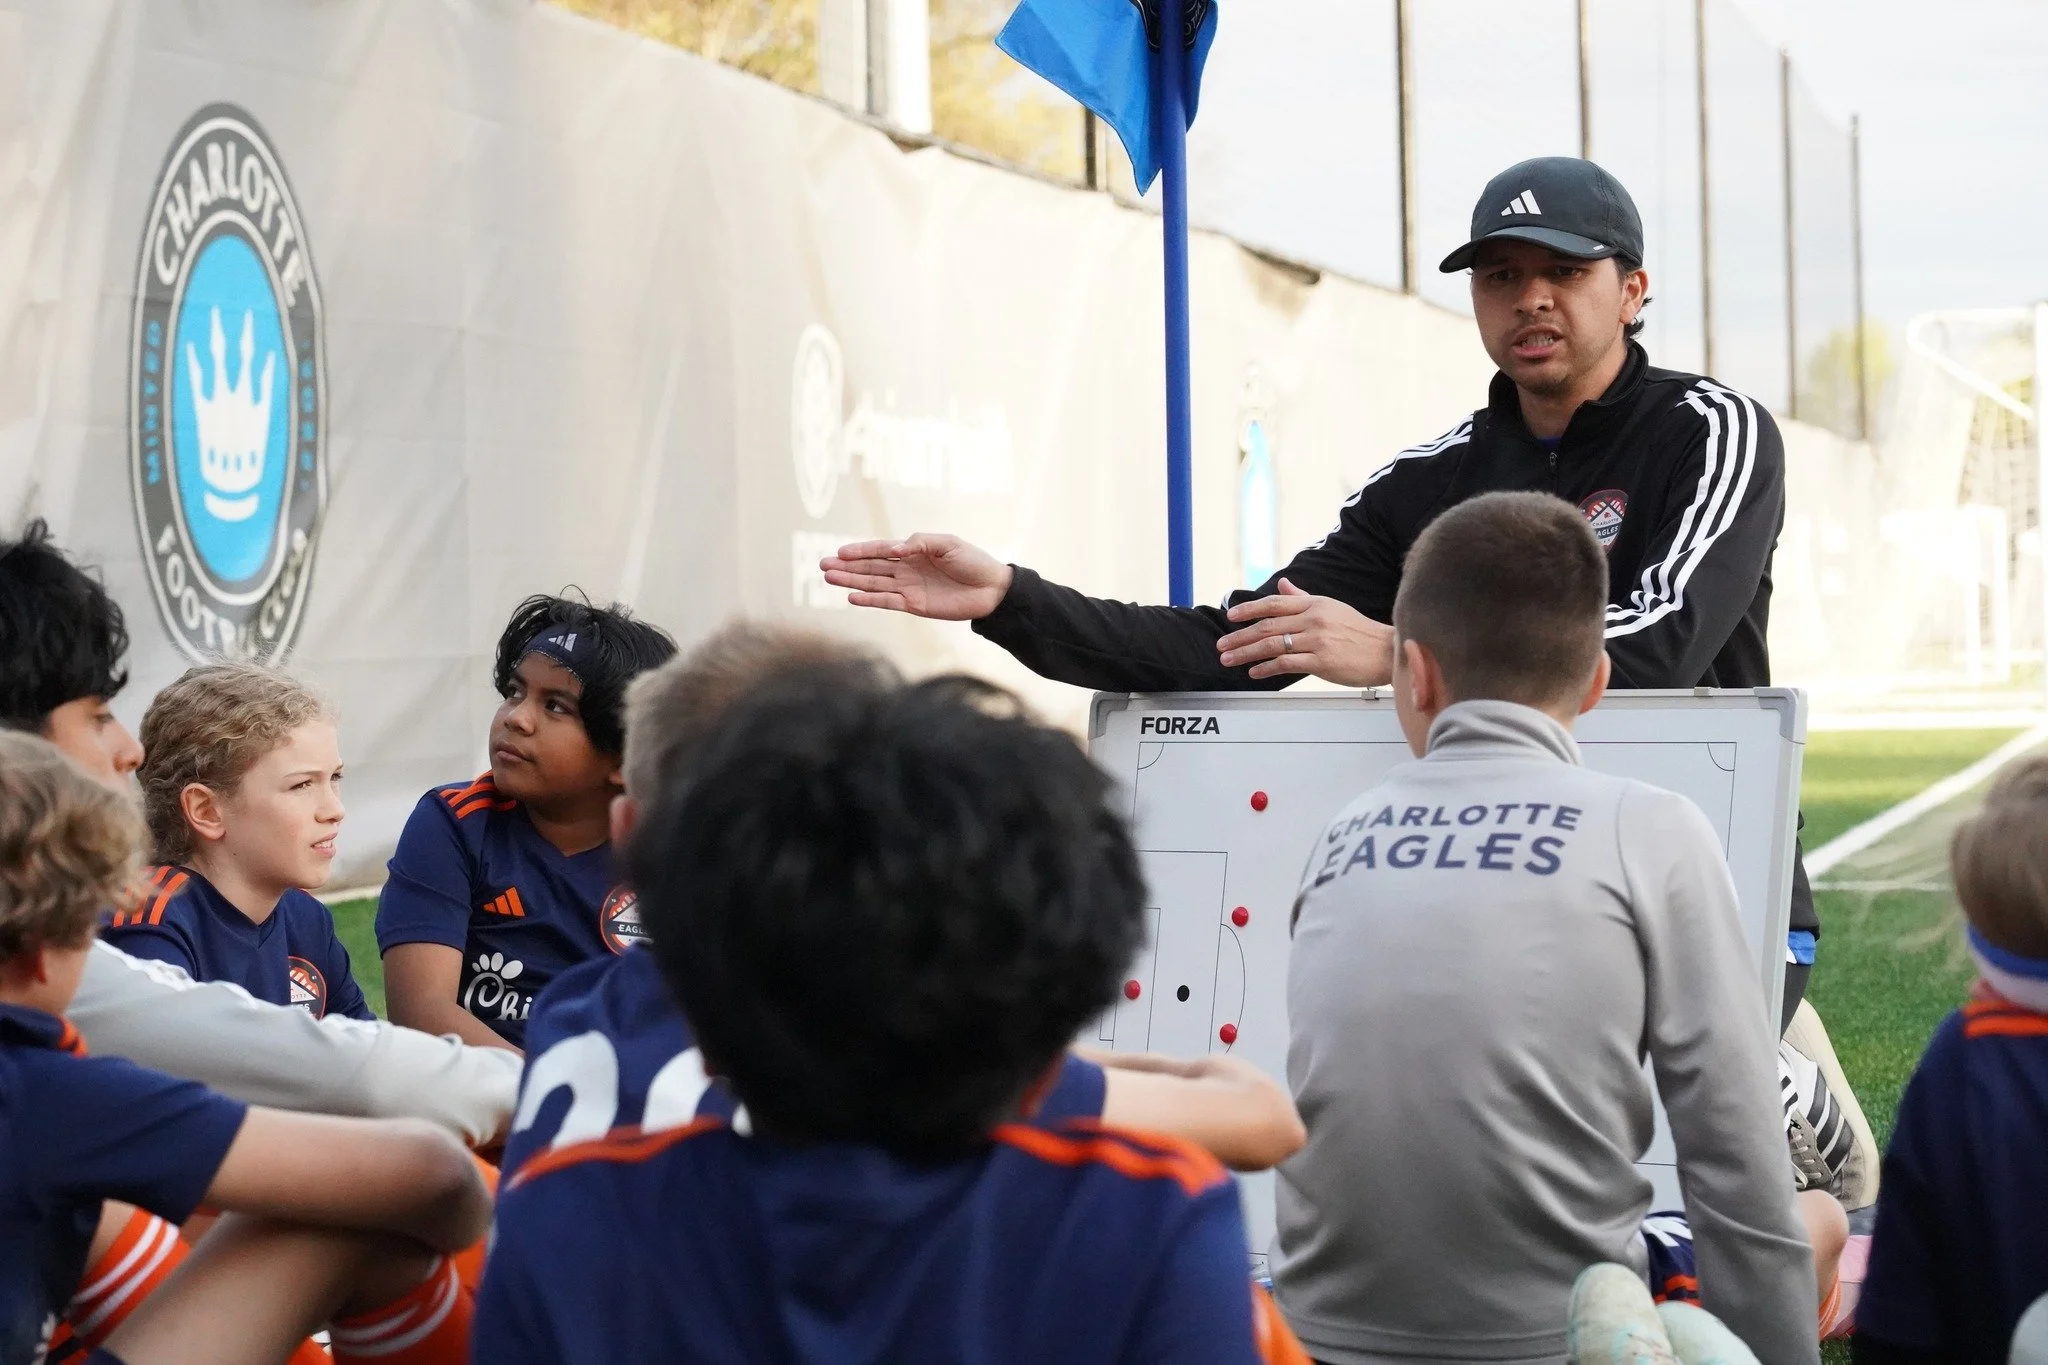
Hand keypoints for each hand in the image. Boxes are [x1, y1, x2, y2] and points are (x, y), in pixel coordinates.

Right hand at [821, 534, 1013, 620]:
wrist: (992, 589)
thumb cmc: (972, 561)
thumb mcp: (947, 543)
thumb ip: (920, 543)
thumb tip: (895, 549)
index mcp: (914, 551)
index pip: (881, 550)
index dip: (860, 551)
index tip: (839, 552)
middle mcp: (907, 569)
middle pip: (871, 567)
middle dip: (847, 566)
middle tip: (823, 565)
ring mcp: (908, 588)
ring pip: (873, 584)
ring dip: (851, 581)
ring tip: (829, 578)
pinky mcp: (914, 606)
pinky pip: (887, 602)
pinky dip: (870, 600)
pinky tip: (851, 597)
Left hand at [1217, 578, 1393, 683]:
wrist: (1386, 651)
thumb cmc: (1360, 632)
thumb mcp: (1331, 608)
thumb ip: (1303, 598)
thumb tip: (1282, 586)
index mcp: (1314, 604)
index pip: (1274, 604)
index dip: (1249, 609)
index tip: (1230, 616)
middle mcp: (1313, 619)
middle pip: (1267, 626)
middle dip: (1240, 636)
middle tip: (1222, 645)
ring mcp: (1316, 640)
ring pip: (1272, 645)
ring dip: (1246, 653)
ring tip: (1229, 659)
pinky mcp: (1321, 661)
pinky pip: (1286, 664)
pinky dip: (1266, 668)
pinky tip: (1254, 672)